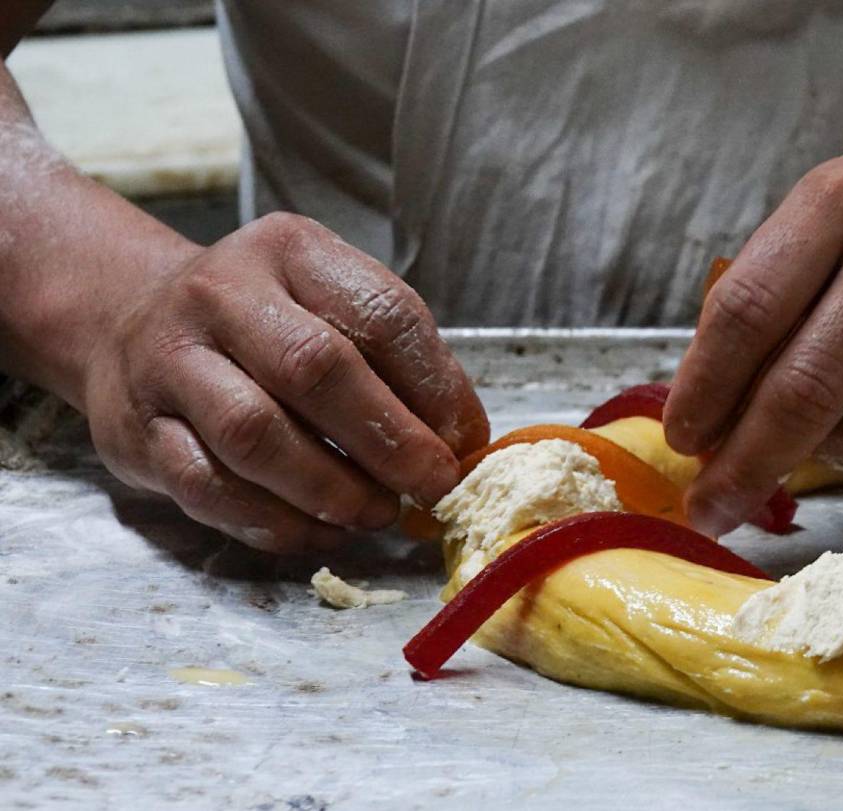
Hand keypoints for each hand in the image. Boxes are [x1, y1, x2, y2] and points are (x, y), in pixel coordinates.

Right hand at [83, 213, 488, 552]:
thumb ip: (395, 363)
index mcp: (292, 252)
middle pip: (315, 369)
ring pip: (255, 434)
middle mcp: (222, 294)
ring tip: (378, 513)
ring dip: (332, 488)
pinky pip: (210, 488)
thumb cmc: (260, 323)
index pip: (381, 313)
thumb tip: (460, 444)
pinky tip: (323, 531)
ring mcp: (170, 361)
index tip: (465, 443)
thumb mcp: (328, 306)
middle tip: (433, 487)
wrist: (127, 321)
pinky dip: (277, 522)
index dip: (436, 387)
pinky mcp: (139, 431)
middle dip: (389, 441)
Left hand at [665, 100, 842, 535]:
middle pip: (804, 390)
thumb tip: (711, 422)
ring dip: (830, 458)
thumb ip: (767, 299)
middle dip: (745, 466)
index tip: (680, 441)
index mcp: (836, 203)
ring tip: (825, 433)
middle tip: (712, 507)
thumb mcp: (825, 213)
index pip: (747, 313)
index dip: (703, 390)